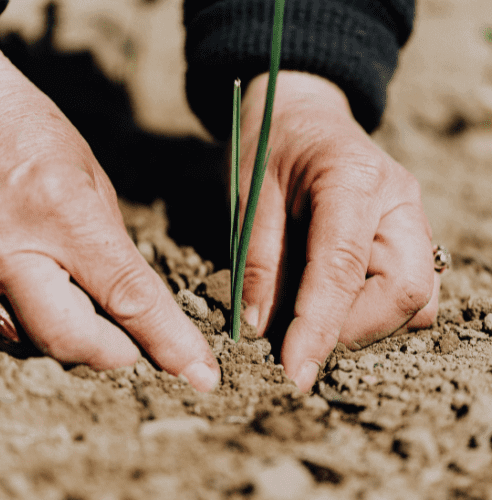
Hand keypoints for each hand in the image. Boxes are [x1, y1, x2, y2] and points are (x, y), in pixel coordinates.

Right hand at [0, 42, 218, 391]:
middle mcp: (12, 250)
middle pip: (74, 339)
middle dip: (117, 352)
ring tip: (84, 300)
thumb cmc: (33, 135)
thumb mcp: (91, 182)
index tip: (201, 374)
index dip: (171, 342)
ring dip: (75, 334)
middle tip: (135, 343)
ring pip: (35, 339)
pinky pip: (3, 326)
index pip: (131, 297)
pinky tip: (46, 292)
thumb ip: (111, 248)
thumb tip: (130, 303)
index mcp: (65, 214)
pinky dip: (35, 321)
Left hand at [237, 70, 438, 391]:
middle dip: (350, 331)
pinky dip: (374, 312)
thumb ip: (258, 263)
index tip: (294, 373)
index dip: (318, 328)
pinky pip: (410, 291)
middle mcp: (398, 200)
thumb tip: (261, 330)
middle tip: (298, 339)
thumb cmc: (269, 147)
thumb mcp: (250, 198)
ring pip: (416, 299)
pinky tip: (334, 302)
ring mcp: (411, 218)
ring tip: (313, 319)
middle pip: (404, 292)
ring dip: (365, 325)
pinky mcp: (408, 235)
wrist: (300, 115)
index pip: (343, 268)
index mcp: (352, 179)